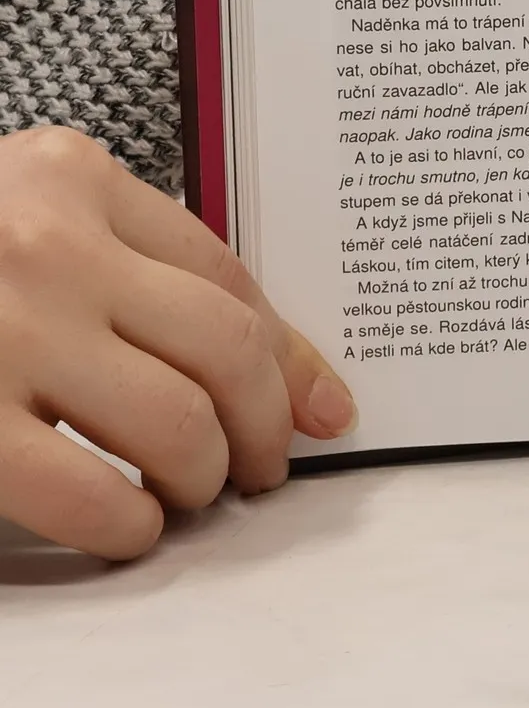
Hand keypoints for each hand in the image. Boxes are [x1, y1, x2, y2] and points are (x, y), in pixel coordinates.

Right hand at [0, 127, 354, 558]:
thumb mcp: (25, 219)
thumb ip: (133, 269)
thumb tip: (298, 382)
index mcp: (69, 176)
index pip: (228, 277)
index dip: (289, 360)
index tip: (319, 413)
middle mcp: (42, 241)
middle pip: (224, 350)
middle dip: (263, 429)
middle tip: (257, 473)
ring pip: (176, 424)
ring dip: (201, 480)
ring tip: (182, 498)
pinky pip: (87, 493)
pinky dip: (128, 527)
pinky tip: (123, 530)